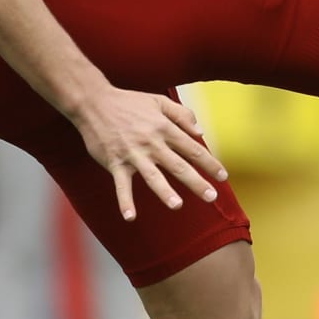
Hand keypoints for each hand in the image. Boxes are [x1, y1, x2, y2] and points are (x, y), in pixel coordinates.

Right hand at [71, 85, 227, 220]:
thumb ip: (182, 114)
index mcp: (164, 128)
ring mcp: (133, 154)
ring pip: (152, 176)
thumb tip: (201, 131)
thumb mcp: (158, 101)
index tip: (223, 176)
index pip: (192, 148)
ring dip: (164, 191)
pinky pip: (121, 185)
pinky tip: (130, 217)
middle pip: (178, 165)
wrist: (95, 103)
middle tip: (212, 197)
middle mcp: (151, 142)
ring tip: (177, 205)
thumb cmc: (129, 102)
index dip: (209, 162)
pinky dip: (124, 201)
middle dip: (196, 182)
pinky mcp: (115, 163)